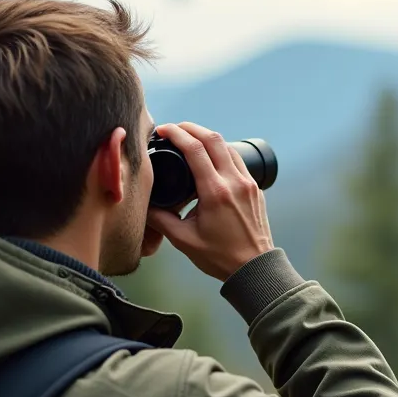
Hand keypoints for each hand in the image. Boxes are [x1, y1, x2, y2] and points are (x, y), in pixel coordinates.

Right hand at [146, 122, 274, 280]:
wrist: (254, 268)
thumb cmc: (220, 257)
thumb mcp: (183, 240)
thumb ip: (160, 220)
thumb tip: (143, 204)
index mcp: (215, 192)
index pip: (195, 149)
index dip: (177, 133)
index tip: (163, 130)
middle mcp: (234, 182)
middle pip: (213, 139)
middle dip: (191, 128)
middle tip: (174, 128)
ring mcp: (248, 183)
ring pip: (227, 146)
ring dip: (207, 138)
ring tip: (190, 140)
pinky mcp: (254, 188)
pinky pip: (236, 160)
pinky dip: (221, 152)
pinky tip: (210, 158)